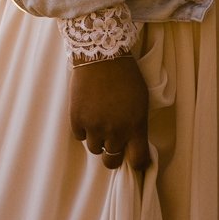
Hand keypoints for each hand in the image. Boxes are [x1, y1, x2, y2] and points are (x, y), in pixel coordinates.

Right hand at [69, 54, 150, 169]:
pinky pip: (80, 136)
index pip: (138, 160)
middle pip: (112, 160)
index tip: (134, 160)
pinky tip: (88, 114)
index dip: (136, 164)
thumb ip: (137, 125)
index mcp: (136, 126)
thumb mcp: (141, 101)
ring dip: (98, 140)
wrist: (101, 55)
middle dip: (113, 155)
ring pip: (94, 149)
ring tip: (100, 122)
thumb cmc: (126, 75)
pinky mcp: (77, 119)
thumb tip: (132, 143)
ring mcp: (95, 126)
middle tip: (112, 145)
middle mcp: (116, 130)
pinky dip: (83, 129)